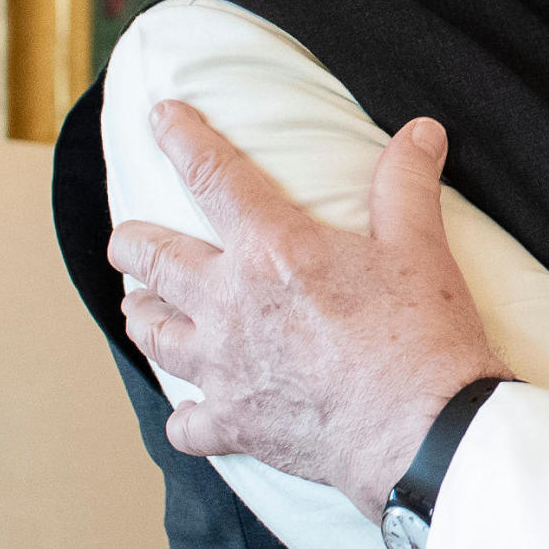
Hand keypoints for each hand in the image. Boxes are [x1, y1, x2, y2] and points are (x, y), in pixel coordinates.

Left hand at [110, 101, 512, 518]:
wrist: (422, 431)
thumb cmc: (423, 335)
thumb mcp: (420, 246)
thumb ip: (407, 182)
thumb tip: (422, 130)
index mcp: (273, 249)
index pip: (213, 176)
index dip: (183, 138)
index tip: (160, 117)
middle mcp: (231, 304)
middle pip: (153, 260)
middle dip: (131, 244)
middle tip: (125, 241)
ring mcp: (225, 368)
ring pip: (154, 334)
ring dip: (143, 315)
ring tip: (141, 308)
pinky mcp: (235, 424)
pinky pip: (185, 423)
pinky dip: (185, 416)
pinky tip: (189, 412)